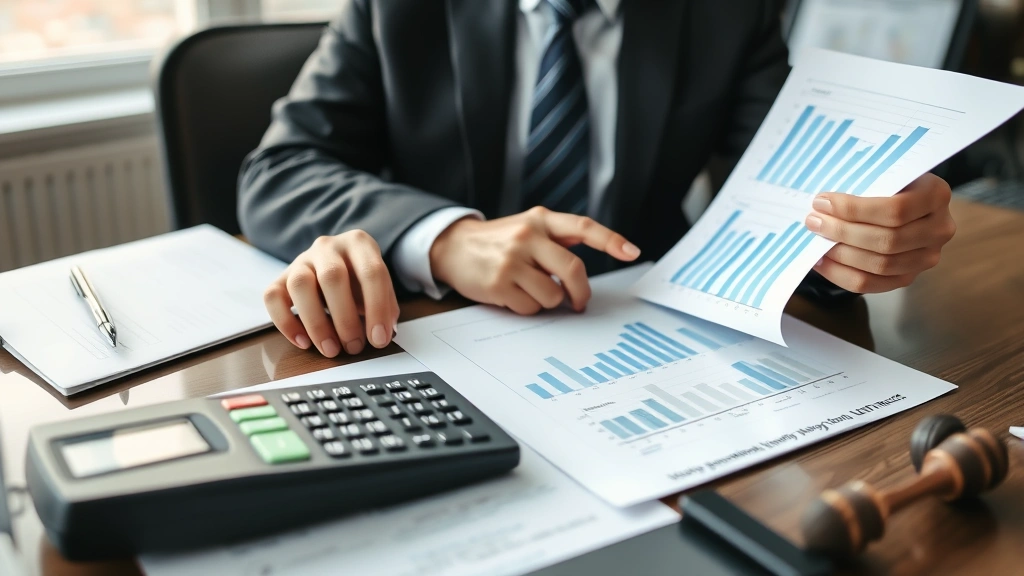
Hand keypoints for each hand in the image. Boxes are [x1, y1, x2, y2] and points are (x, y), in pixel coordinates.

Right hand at [264, 231, 399, 356]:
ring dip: (316, 323)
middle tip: (354, 347)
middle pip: (332, 277)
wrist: (337, 264)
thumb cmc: (361, 280)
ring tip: (331, 349)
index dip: (377, 308)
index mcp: (359, 244)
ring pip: (300, 285)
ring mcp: (301, 260)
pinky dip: (286, 323)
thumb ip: (385, 307)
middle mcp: (327, 246)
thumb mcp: (381, 287)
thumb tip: (382, 335)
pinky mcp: (280, 277)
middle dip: (345, 319)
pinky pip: (272, 297)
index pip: (371, 272)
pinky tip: (304, 342)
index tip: (379, 339)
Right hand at [430, 206, 640, 313]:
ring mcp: (512, 260)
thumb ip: (557, 239)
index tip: (631, 252)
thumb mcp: (527, 227)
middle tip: (579, 302)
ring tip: (530, 290)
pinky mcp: (499, 283)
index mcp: (540, 219)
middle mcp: (528, 236)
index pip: (583, 227)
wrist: (453, 247)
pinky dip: (527, 307)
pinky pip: (530, 307)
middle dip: (581, 293)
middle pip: (572, 270)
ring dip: (547, 300)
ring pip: (552, 295)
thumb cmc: (498, 241)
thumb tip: (588, 266)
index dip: (611, 240)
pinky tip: (513, 295)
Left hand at [805, 173, 955, 292]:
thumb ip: (864, 184)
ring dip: (840, 255)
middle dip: (842, 232)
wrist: (908, 206)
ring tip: (815, 241)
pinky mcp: (910, 276)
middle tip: (813, 221)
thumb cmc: (890, 185)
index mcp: (936, 195)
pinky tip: (821, 261)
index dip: (854, 209)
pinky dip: (841, 274)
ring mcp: (927, 257)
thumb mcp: (885, 174)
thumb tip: (822, 203)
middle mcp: (939, 229)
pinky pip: (873, 284)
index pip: (894, 210)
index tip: (821, 203)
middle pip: (887, 240)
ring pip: (880, 265)